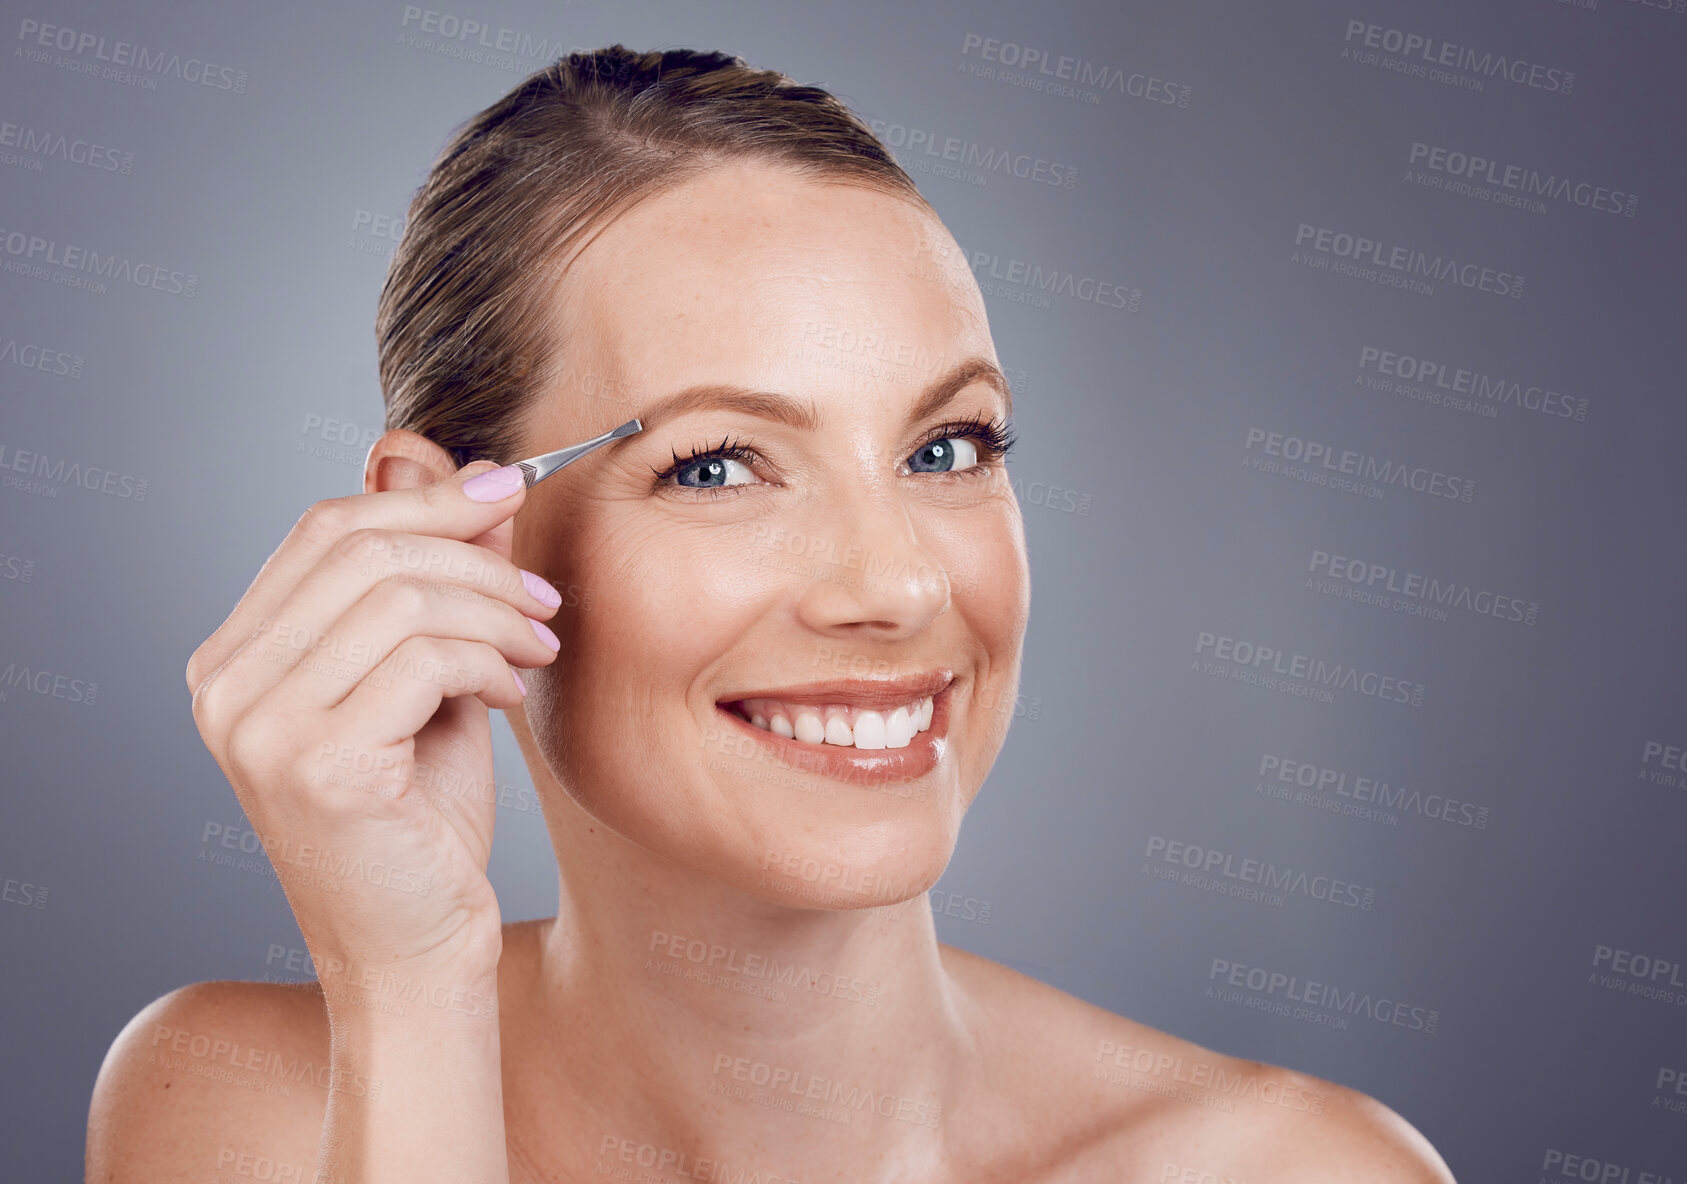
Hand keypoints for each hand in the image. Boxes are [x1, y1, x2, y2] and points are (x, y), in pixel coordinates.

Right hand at [184, 458, 560, 1004]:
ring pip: (402, 597)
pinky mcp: (315, 763)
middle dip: (474, 554)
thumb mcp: (431, 680)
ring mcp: (259, 725)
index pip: (325, 528)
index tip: (509, 490)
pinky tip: (512, 696)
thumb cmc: (420, 821)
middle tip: (544, 594)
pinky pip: (425, 658)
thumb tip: (476, 478)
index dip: (424, 498)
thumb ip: (439, 584)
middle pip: (362, 548)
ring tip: (539, 649)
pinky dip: (489, 661)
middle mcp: (227, 686)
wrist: (416, 950)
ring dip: (496, 611)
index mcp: (237, 658)